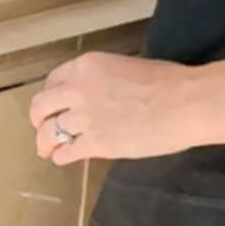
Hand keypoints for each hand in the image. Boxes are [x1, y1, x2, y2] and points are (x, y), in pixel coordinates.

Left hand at [30, 52, 201, 164]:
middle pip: (40, 107)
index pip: (52, 82)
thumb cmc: (167, 81)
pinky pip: (67, 152)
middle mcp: (76, 90)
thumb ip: (101, 81)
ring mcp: (84, 118)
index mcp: (84, 67)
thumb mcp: (123, 67)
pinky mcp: (96, 144)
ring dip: (45, 143)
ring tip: (47, 150)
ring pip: (49, 132)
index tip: (54, 106)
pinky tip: (63, 158)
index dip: (51, 97)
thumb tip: (97, 96)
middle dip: (39, 120)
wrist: (185, 103)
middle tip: (42, 128)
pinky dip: (61, 156)